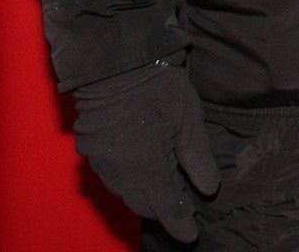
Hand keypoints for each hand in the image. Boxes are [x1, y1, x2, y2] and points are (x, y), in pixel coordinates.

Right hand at [72, 59, 221, 242]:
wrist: (117, 63)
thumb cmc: (159, 89)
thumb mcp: (189, 121)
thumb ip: (198, 159)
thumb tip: (208, 190)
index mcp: (147, 168)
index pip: (166, 207)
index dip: (179, 223)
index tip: (190, 235)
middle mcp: (120, 172)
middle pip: (142, 203)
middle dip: (162, 210)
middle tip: (182, 209)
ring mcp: (101, 161)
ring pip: (124, 192)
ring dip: (144, 195)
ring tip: (164, 191)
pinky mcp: (90, 149)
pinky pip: (110, 176)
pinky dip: (127, 181)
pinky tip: (140, 172)